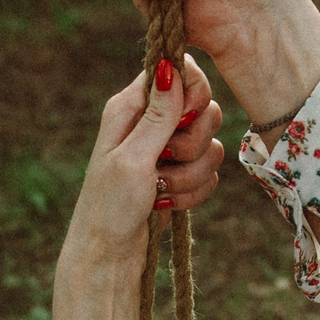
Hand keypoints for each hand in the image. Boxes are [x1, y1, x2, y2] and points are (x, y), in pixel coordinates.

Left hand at [49, 57, 219, 319]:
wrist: (109, 256)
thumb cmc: (110, 207)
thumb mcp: (132, 158)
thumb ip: (158, 114)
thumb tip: (170, 63)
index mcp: (132, 106)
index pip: (182, 70)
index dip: (193, 94)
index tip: (182, 119)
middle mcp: (151, 122)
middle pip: (206, 107)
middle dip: (193, 143)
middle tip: (165, 162)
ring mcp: (167, 149)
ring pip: (211, 144)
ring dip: (190, 175)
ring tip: (159, 191)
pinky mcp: (179, 174)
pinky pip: (210, 172)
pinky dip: (193, 192)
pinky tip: (167, 204)